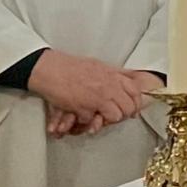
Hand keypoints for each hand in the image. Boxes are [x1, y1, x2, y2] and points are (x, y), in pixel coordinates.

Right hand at [26, 49, 151, 134]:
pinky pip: (94, 120)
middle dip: (124, 115)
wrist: (49, 68)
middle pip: (129, 107)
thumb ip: (115, 73)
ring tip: (99, 117)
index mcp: (113, 75)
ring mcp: (98, 97)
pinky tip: (82, 115)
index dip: (136, 103)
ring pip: (115, 116)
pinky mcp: (85, 107)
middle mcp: (110, 86)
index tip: (134, 110)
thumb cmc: (70, 66)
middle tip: (115, 116)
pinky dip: (88, 121)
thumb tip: (132, 78)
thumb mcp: (99, 66)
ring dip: (107, 120)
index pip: (135, 91)